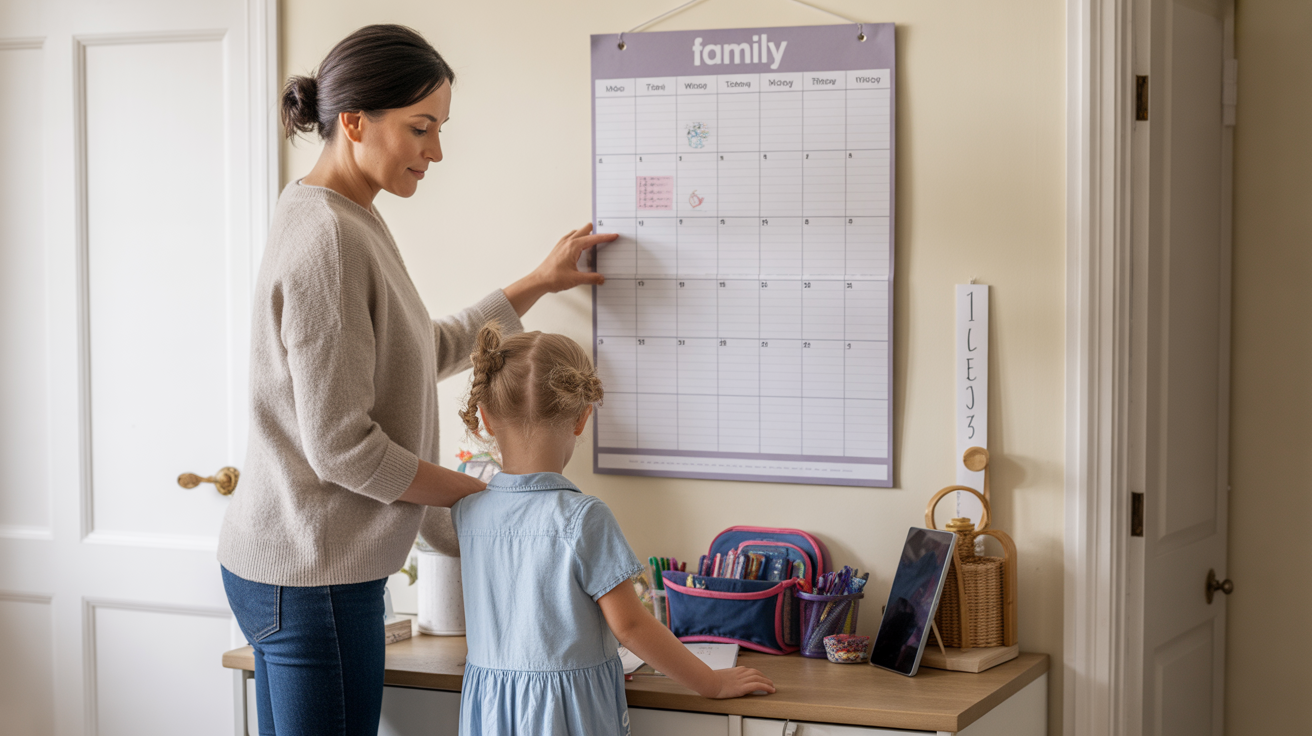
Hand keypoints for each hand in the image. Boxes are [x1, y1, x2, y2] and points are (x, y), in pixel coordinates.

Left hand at [503, 223, 618, 315]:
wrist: (538, 281)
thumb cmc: (553, 278)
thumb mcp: (576, 279)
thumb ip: (591, 278)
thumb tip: (601, 278)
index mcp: (573, 246)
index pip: (593, 238)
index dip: (605, 237)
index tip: (613, 236)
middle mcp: (567, 242)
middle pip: (585, 229)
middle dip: (596, 231)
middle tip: (606, 236)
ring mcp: (562, 244)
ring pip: (577, 232)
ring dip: (587, 234)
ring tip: (595, 240)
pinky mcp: (558, 248)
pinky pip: (571, 238)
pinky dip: (578, 239)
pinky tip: (580, 248)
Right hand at [702, 667, 775, 698]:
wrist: (709, 681)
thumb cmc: (712, 680)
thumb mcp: (722, 676)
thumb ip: (728, 677)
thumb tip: (728, 681)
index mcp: (736, 670)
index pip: (751, 670)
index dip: (758, 674)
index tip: (762, 678)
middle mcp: (741, 673)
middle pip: (757, 673)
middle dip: (765, 678)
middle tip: (770, 683)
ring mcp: (742, 679)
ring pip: (760, 678)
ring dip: (768, 683)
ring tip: (772, 687)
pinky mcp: (742, 687)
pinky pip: (758, 685)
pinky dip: (766, 687)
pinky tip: (770, 690)